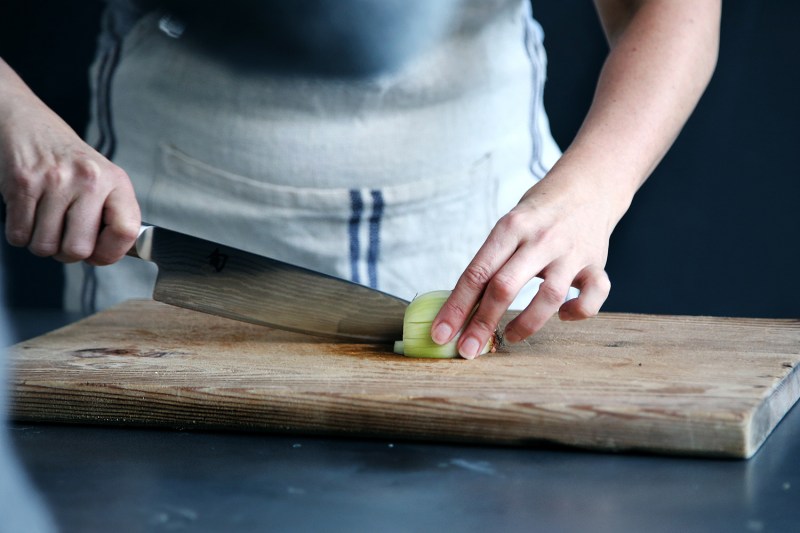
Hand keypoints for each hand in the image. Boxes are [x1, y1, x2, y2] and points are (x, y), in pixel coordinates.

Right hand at [0, 68, 139, 264]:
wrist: (30, 125)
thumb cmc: (70, 160)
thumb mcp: (104, 180)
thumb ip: (112, 215)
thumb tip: (106, 255)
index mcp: (115, 181)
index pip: (126, 231)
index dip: (111, 253)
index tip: (99, 253)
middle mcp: (88, 180)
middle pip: (78, 249)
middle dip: (67, 253)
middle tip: (64, 238)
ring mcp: (54, 181)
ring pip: (45, 246)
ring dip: (42, 244)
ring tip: (46, 223)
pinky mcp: (22, 184)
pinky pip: (18, 235)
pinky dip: (20, 234)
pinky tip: (29, 216)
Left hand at [431, 0, 719, 357]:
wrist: (590, 184)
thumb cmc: (538, 212)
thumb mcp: (508, 226)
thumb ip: (491, 262)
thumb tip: (461, 310)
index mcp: (510, 227)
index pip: (476, 272)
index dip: (456, 307)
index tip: (441, 334)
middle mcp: (540, 238)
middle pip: (505, 286)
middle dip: (482, 323)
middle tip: (468, 350)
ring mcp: (571, 251)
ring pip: (549, 296)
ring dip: (526, 324)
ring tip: (510, 337)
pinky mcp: (596, 263)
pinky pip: (592, 296)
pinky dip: (578, 312)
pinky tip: (564, 316)